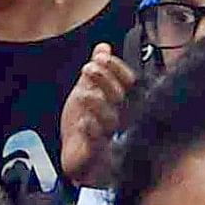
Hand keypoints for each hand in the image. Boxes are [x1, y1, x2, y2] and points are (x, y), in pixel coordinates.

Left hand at [57, 43, 134, 186]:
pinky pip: (97, 144)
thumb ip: (97, 71)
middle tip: (89, 69)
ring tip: (83, 94)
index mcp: (120, 103)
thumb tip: (103, 47)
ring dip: (97, 104)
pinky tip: (83, 122)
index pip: (128, 82)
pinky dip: (90, 131)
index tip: (102, 57)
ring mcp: (109, 137)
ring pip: (110, 120)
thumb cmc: (86, 128)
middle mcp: (119, 119)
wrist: (76, 158)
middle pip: (120, 98)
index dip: (117, 68)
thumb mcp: (88, 92)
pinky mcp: (96, 154)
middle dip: (105, 80)